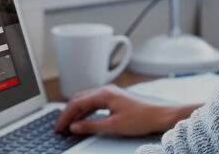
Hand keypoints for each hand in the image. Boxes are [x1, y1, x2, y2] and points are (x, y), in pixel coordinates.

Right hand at [54, 84, 198, 136]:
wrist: (159, 115)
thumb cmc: (141, 118)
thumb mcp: (113, 125)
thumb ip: (91, 125)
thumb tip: (75, 127)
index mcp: (104, 94)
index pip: (77, 103)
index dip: (65, 115)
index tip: (59, 126)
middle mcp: (106, 91)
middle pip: (79, 99)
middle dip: (68, 112)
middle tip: (60, 126)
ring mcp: (110, 94)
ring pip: (86, 101)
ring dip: (76, 112)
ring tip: (69, 125)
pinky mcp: (114, 99)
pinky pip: (94, 103)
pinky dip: (85, 111)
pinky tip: (82, 120)